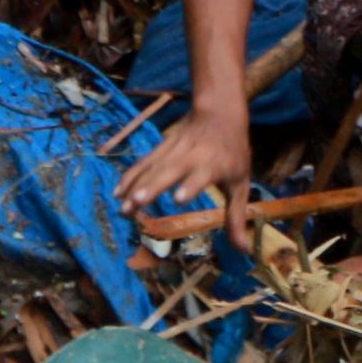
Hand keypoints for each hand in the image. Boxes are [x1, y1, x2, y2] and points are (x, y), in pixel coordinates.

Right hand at [116, 104, 254, 239]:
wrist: (219, 112)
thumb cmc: (233, 152)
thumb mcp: (241, 182)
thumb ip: (236, 215)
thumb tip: (243, 250)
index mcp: (214, 164)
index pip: (202, 175)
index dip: (191, 185)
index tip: (178, 198)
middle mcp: (192, 156)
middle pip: (170, 170)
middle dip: (152, 186)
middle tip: (136, 202)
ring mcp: (175, 149)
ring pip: (153, 167)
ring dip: (136, 185)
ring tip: (123, 206)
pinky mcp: (162, 146)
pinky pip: (144, 161)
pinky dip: (130, 175)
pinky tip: (118, 191)